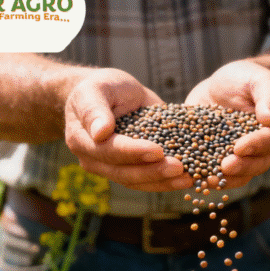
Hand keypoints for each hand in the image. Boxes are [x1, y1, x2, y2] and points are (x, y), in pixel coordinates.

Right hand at [64, 68, 191, 191]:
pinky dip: (166, 182)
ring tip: (187, 178)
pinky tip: (187, 179)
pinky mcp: (128, 171)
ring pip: (136, 182)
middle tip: (179, 167)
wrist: (109, 96)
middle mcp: (93, 159)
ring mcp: (110, 169)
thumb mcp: (97, 89)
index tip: (158, 150)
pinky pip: (146, 182)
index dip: (133, 152)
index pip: (109, 150)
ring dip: (163, 182)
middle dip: (153, 171)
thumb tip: (100, 132)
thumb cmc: (103, 88)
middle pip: (123, 173)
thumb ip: (94, 109)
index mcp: (82, 139)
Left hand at [185, 59, 269, 188]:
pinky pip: (218, 173)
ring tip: (208, 179)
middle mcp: (263, 148)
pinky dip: (207, 177)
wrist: (226, 84)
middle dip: (241, 167)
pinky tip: (194, 177)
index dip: (256, 146)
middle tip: (224, 166)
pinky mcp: (221, 158)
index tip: (239, 147)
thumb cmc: (248, 78)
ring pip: (240, 174)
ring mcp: (243, 157)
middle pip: (258, 163)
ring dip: (225, 179)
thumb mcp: (260, 80)